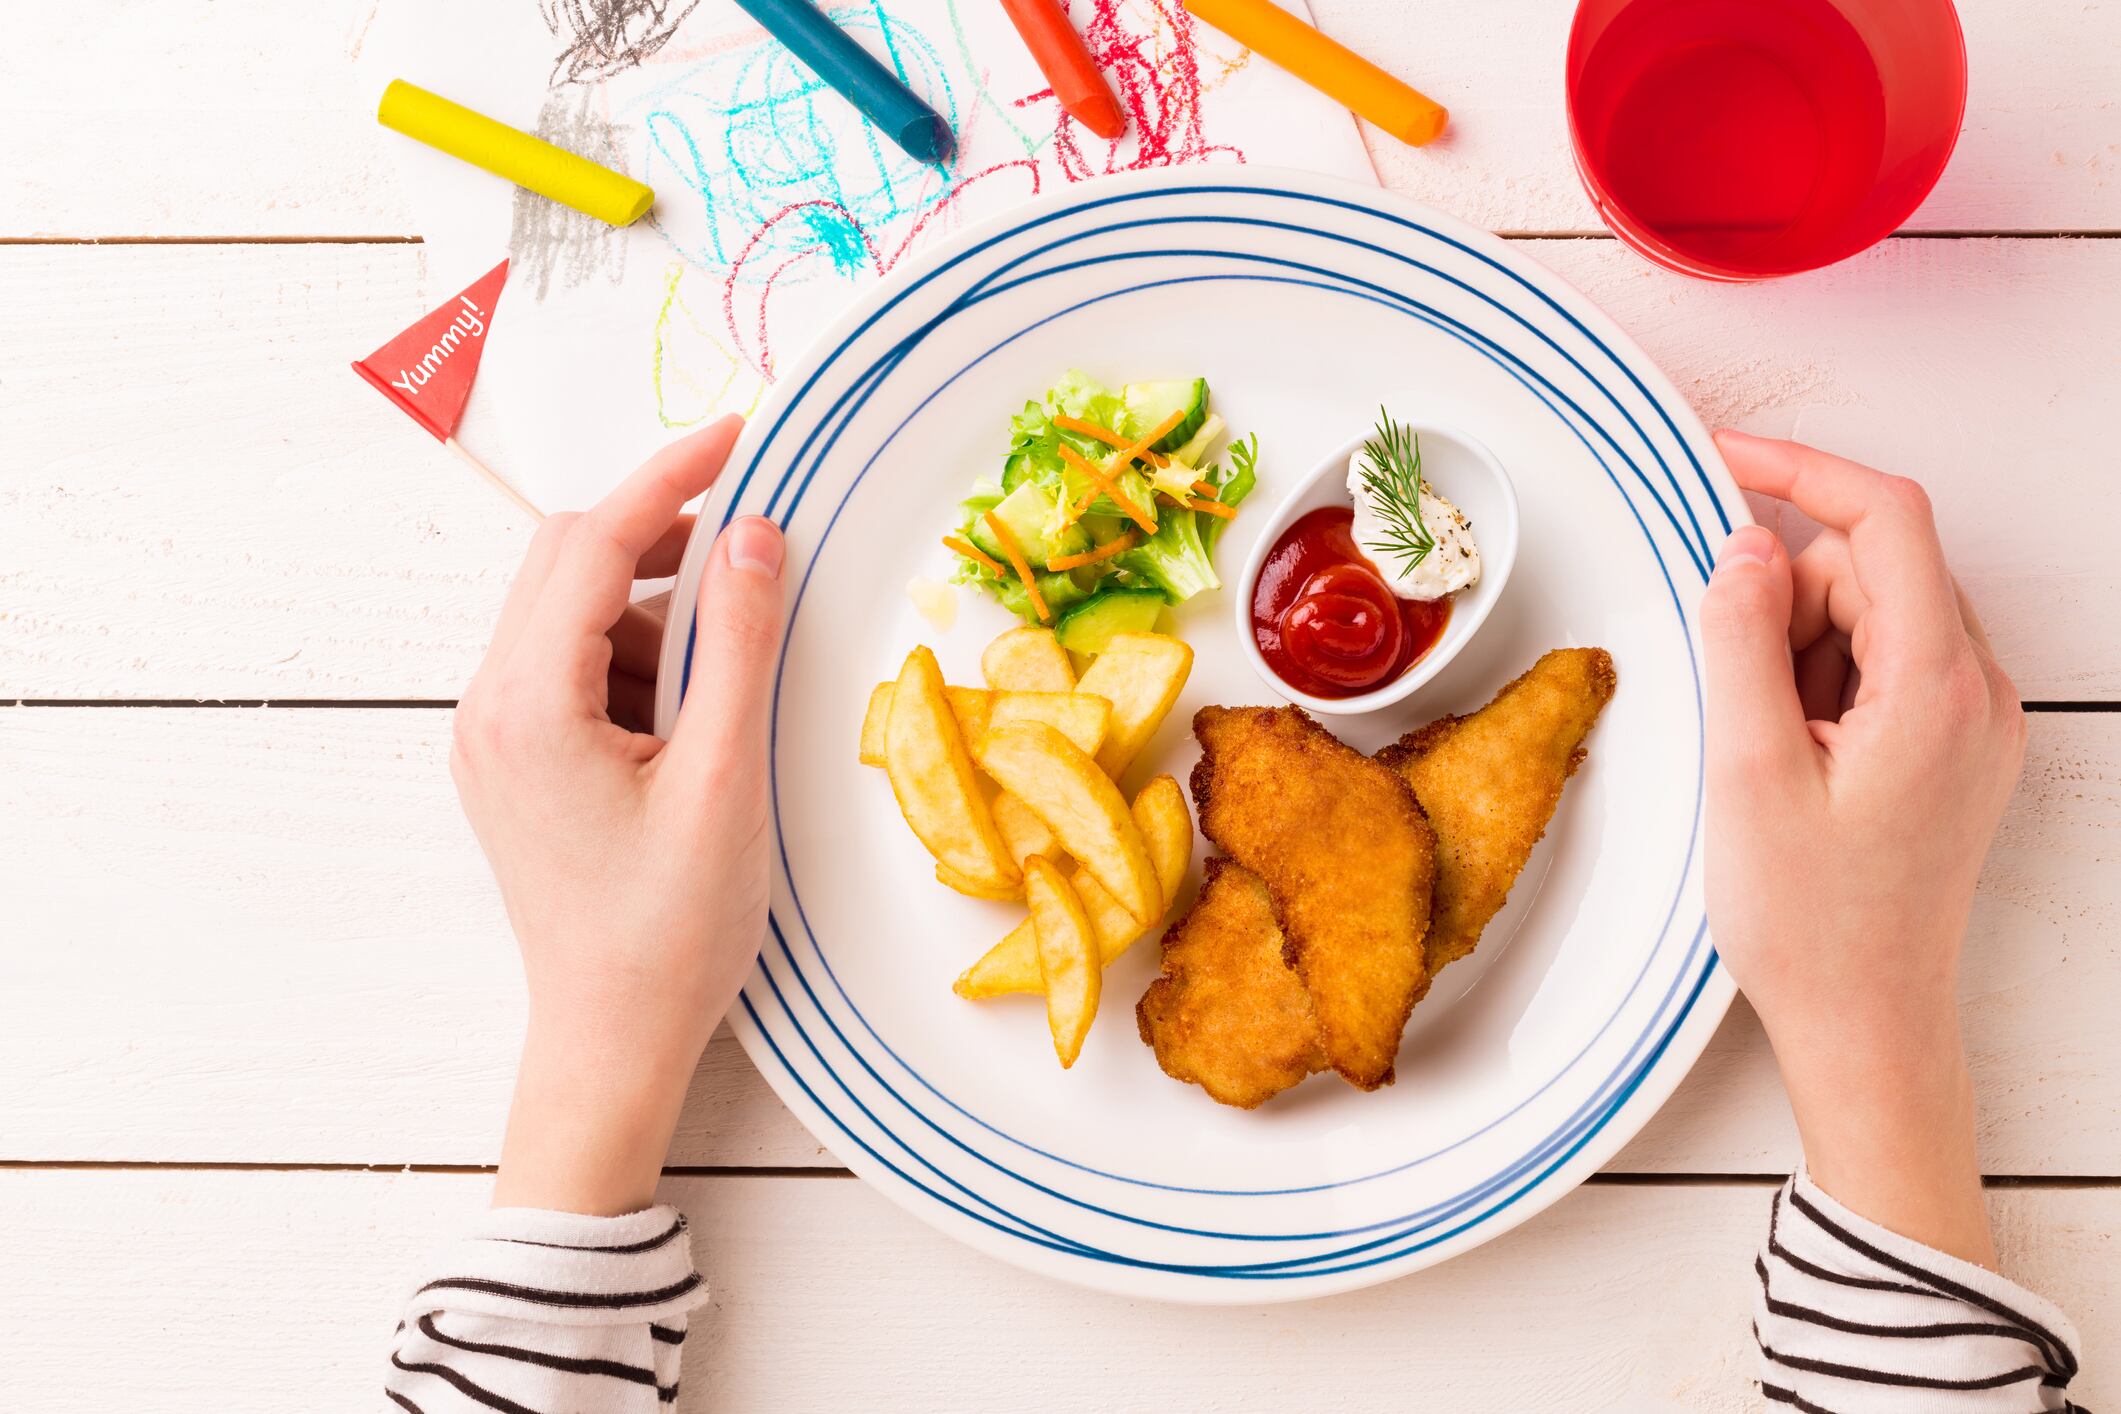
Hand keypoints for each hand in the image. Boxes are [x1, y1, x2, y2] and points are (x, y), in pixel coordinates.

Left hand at [450, 416, 786, 1214]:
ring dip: (659, 613)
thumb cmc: (670, 929)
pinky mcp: (516, 762)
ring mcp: (494, 736)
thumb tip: (756, 532)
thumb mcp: (725, 779)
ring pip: (576, 613)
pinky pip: (574, 666)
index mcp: (528, 704)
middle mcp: (490, 706)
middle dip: (663, 539)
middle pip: (570, 562)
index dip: (670, 477)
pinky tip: (696, 721)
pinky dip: (640, 663)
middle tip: (756, 548)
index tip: (740, 434)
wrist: (611, 1039)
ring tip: (732, 684)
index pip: (594, 544)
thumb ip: (740, 645)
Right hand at [1700, 430, 2024, 1264]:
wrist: (1867, 1023)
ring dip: (1798, 646)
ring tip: (1765, 745)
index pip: (1884, 518)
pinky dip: (1821, 680)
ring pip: (1872, 613)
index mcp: (1936, 685)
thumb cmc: (1812, 922)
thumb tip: (1743, 547)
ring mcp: (1972, 720)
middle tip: (1735, 694)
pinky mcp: (1951, 747)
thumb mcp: (1749, 771)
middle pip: (1871, 567)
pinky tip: (1791, 752)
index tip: (1723, 456)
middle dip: (1784, 597)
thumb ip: (1742, 640)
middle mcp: (1976, 691)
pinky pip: (1882, 663)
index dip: (1800, 470)